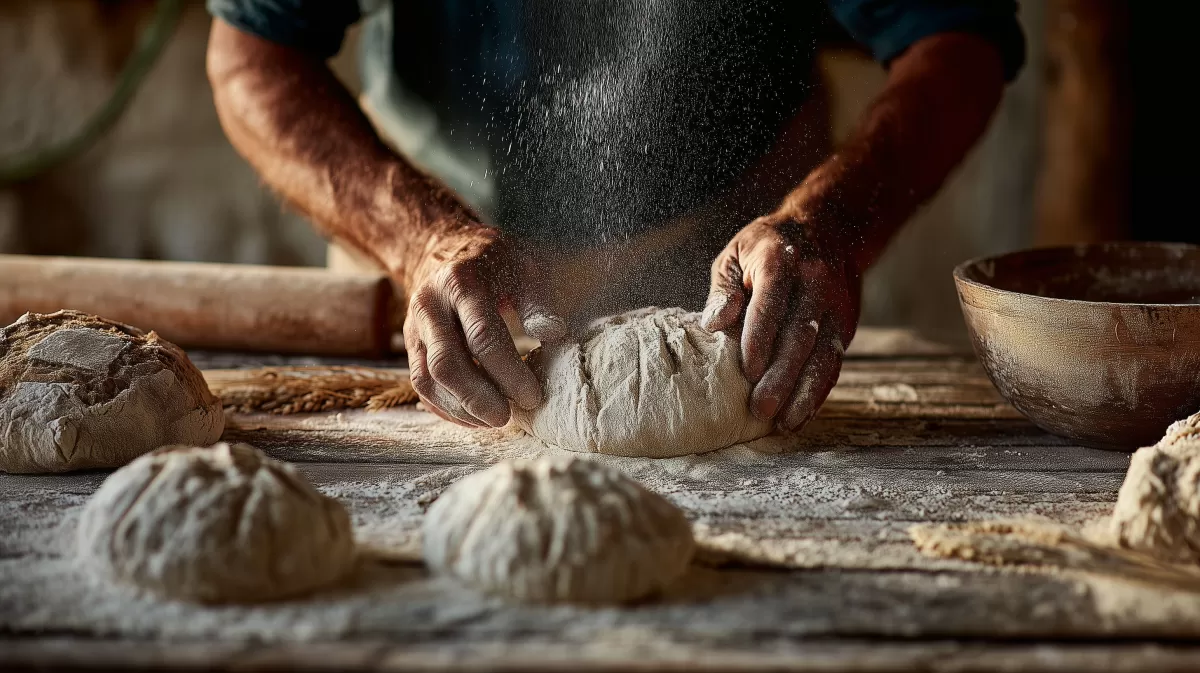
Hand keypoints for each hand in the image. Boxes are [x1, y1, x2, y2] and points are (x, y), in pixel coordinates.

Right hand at [402, 227, 565, 427]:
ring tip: (492, 421)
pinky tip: (472, 417)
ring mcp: (414, 327)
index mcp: (461, 283)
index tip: (531, 396)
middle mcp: (430, 305)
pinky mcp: (410, 345)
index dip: (508, 373)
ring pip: (427, 379)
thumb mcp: (524, 267)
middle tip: (507, 418)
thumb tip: (554, 333)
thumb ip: (538, 302)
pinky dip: (444, 407)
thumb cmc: (495, 262)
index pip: (482, 337)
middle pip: (446, 363)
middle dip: (478, 398)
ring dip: (459, 408)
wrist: (444, 249)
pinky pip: (420, 384)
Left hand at [701, 211, 860, 430]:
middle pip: (800, 336)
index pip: (770, 305)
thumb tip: (713, 323)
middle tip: (759, 409)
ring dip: (804, 392)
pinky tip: (803, 413)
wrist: (828, 227)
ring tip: (784, 423)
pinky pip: (835, 361)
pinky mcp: (847, 322)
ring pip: (823, 353)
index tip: (746, 372)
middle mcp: (814, 283)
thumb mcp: (737, 254)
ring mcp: (836, 304)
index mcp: (780, 262)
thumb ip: (724, 289)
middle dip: (781, 376)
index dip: (759, 340)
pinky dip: (819, 390)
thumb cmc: (767, 247)